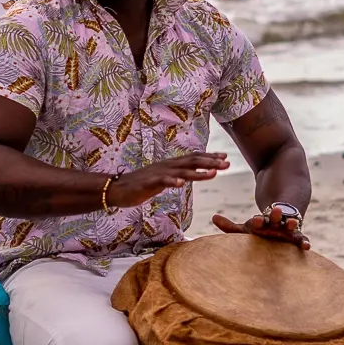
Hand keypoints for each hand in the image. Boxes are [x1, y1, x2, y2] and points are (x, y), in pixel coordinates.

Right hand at [106, 153, 229, 207]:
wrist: (116, 188)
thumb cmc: (139, 185)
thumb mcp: (162, 179)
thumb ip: (175, 176)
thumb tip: (188, 177)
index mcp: (169, 165)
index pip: (192, 158)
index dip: (208, 156)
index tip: (225, 156)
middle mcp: (166, 166)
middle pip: (191, 162)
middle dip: (210, 162)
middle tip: (227, 163)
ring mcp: (157, 174)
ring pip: (181, 171)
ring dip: (198, 172)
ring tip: (213, 172)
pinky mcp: (148, 183)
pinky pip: (162, 181)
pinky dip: (172, 182)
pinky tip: (182, 184)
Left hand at [212, 207, 309, 249]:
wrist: (278, 225)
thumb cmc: (259, 230)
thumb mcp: (245, 229)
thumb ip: (229, 226)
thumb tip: (213, 217)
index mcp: (261, 223)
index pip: (259, 221)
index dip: (258, 221)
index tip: (256, 219)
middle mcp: (275, 224)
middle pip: (275, 218)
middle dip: (274, 215)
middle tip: (275, 210)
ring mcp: (286, 230)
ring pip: (289, 225)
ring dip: (290, 223)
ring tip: (292, 222)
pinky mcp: (296, 237)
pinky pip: (301, 239)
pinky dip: (304, 241)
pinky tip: (306, 247)